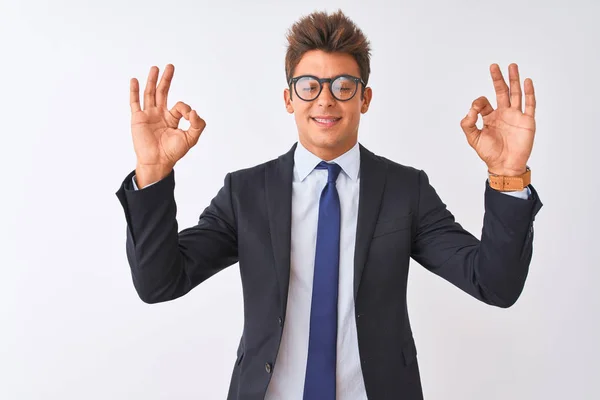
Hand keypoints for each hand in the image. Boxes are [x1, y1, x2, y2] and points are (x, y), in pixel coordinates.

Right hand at [130, 64, 205, 185]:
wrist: (157, 162)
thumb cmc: (173, 152)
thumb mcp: (191, 138)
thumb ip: (197, 125)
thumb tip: (194, 111)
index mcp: (172, 118)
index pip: (180, 105)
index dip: (186, 108)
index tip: (189, 115)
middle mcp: (160, 114)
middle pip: (163, 92)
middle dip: (166, 79)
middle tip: (170, 66)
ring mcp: (148, 115)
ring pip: (150, 94)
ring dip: (152, 81)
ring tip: (155, 68)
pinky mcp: (138, 119)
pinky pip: (135, 102)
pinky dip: (134, 91)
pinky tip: (134, 80)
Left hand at [460, 63, 535, 175]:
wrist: (505, 165)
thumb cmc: (489, 154)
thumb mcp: (473, 138)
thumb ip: (468, 123)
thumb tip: (471, 109)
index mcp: (490, 117)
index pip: (484, 102)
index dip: (478, 102)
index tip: (476, 108)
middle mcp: (503, 114)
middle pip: (501, 91)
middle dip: (498, 79)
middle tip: (494, 66)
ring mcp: (516, 116)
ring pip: (516, 94)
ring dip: (514, 80)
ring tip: (512, 66)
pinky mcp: (527, 121)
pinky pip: (530, 104)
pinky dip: (529, 92)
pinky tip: (527, 81)